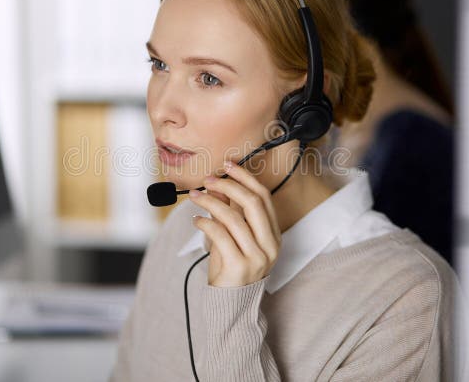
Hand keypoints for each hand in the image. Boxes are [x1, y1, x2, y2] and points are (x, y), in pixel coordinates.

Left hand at [189, 161, 280, 286]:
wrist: (230, 303)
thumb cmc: (230, 267)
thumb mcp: (231, 236)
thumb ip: (228, 211)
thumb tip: (216, 183)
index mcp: (273, 235)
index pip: (263, 197)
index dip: (245, 178)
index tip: (228, 165)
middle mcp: (270, 245)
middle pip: (253, 203)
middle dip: (229, 186)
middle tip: (208, 179)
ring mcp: (257, 257)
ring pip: (234, 218)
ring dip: (211, 202)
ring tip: (195, 197)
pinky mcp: (239, 266)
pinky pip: (221, 235)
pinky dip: (206, 223)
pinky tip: (196, 220)